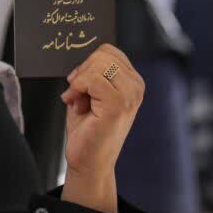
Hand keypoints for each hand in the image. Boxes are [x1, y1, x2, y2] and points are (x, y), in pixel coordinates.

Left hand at [60, 44, 144, 212]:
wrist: (89, 161)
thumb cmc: (88, 129)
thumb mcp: (91, 93)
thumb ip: (92, 73)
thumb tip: (83, 55)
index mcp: (132, 81)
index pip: (108, 50)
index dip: (87, 63)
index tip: (79, 84)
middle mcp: (136, 86)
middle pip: (102, 53)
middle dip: (82, 71)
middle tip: (77, 94)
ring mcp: (130, 95)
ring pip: (98, 63)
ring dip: (79, 82)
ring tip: (79, 101)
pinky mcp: (119, 104)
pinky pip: (92, 79)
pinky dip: (78, 89)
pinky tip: (77, 106)